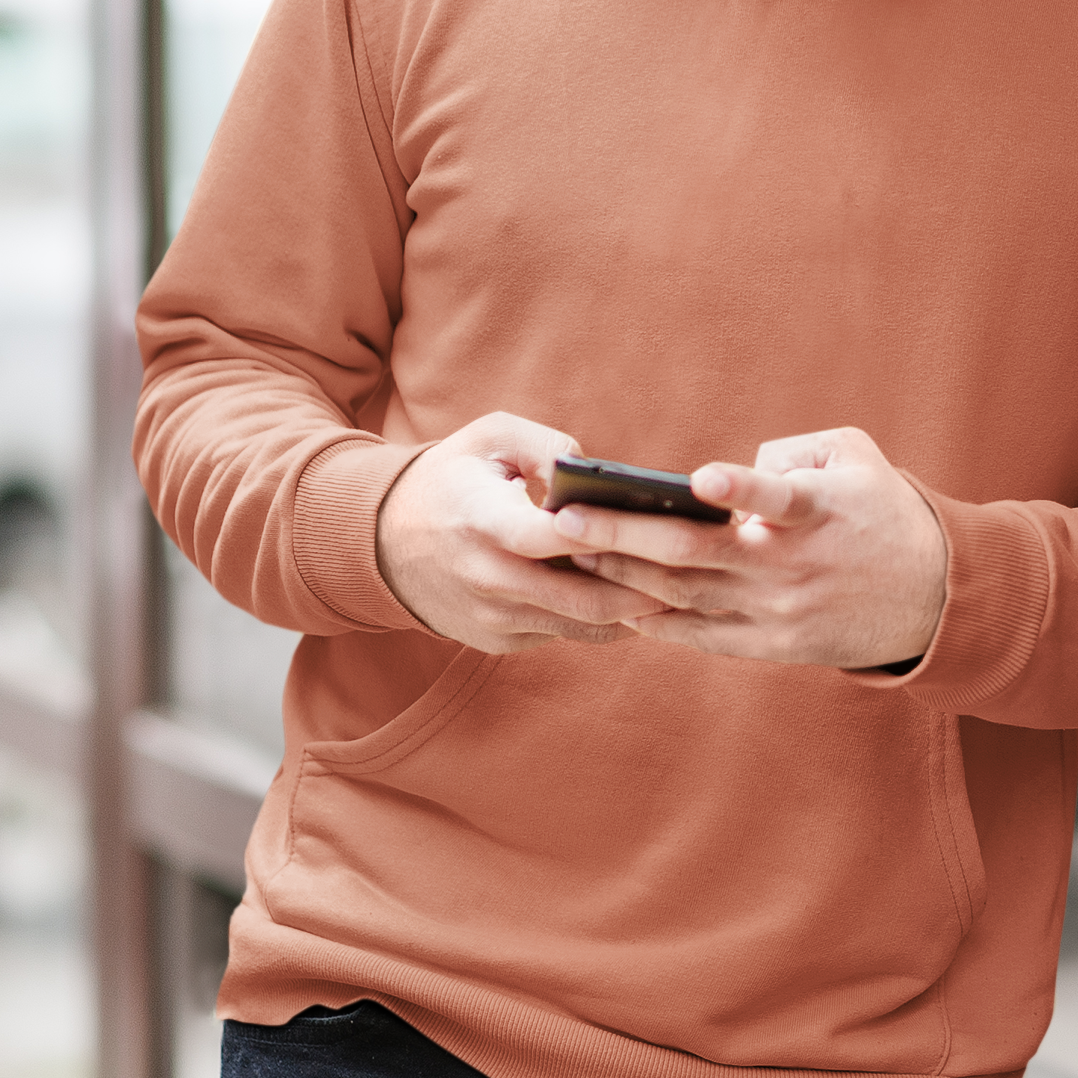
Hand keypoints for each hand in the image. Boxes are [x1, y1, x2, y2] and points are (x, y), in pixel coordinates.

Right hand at [375, 413, 666, 649]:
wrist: (383, 542)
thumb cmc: (451, 476)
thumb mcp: (489, 437)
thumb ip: (546, 446)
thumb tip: (596, 472)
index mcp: (480, 520)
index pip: (550, 538)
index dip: (602, 536)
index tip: (652, 528)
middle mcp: (485, 578)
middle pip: (580, 598)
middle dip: (641, 590)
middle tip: (694, 575)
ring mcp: (491, 617)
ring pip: (579, 626)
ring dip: (630, 612)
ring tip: (681, 591)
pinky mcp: (497, 641)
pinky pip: (561, 635)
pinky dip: (601, 622)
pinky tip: (638, 602)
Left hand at [550, 426, 947, 668]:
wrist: (933, 597)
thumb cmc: (882, 509)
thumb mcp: (855, 456)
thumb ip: (790, 450)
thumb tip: (728, 476)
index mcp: (820, 511)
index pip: (778, 497)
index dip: (741, 488)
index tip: (699, 478)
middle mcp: (793, 566)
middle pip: (699, 553)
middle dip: (626, 534)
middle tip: (565, 518)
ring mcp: (779, 612)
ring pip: (688, 597)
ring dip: (625, 575)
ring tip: (570, 553)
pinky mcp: (774, 645)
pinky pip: (704, 637)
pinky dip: (660, 623)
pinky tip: (616, 603)